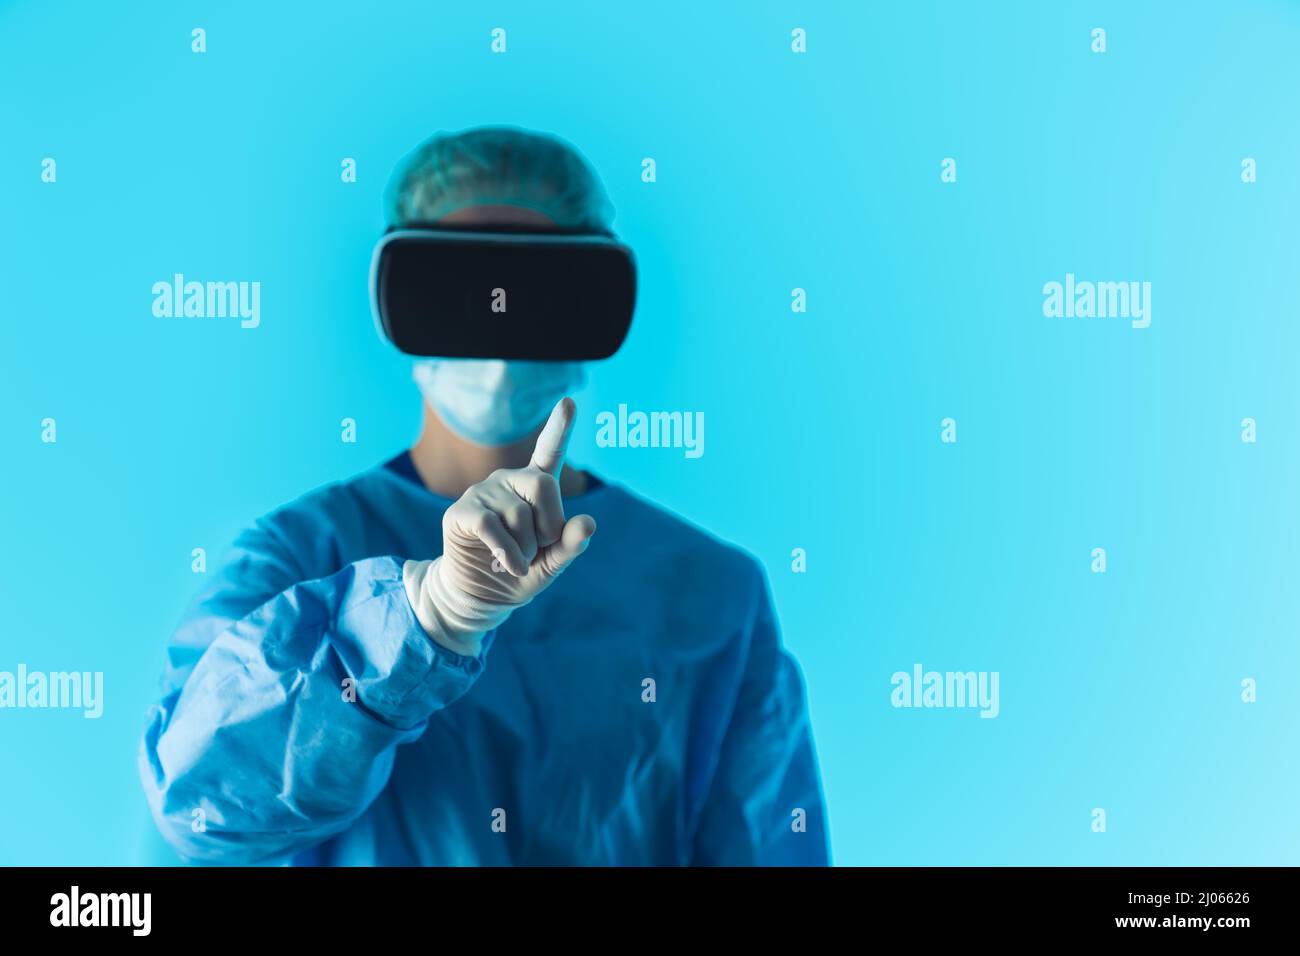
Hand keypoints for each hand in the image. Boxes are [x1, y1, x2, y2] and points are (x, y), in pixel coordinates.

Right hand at [403, 398, 596, 651]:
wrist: (480, 596)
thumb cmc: (520, 573)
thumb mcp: (553, 562)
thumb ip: (571, 544)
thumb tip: (588, 523)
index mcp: (534, 486)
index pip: (549, 451)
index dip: (560, 427)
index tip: (569, 400)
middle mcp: (508, 481)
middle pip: (543, 485)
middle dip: (549, 524)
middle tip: (538, 547)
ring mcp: (482, 493)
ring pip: (517, 513)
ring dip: (525, 548)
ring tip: (515, 558)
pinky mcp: (460, 512)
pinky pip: (491, 525)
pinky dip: (507, 553)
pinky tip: (508, 566)